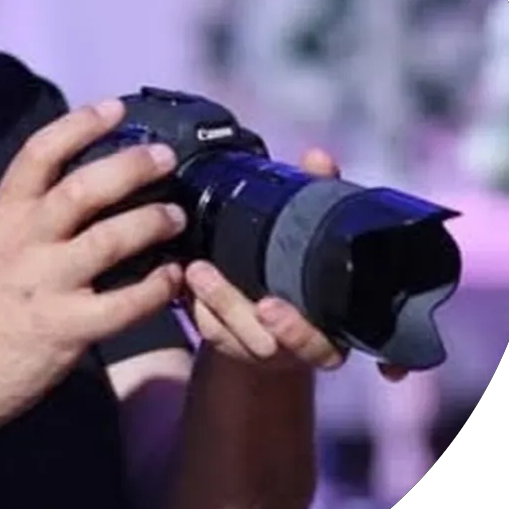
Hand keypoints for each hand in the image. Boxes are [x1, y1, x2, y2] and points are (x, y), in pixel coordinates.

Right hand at [0, 100, 186, 423]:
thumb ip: (12, 220)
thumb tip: (46, 192)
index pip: (40, 154)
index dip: (81, 124)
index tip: (115, 108)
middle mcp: (21, 244)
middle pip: (84, 188)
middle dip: (131, 166)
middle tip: (165, 158)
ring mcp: (45, 287)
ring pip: (111, 240)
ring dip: (153, 221)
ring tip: (176, 215)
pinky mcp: (67, 330)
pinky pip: (125, 303)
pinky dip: (157, 287)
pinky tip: (174, 278)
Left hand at [181, 148, 408, 382]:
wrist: (285, 319)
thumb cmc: (304, 272)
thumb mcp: (315, 237)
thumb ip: (319, 199)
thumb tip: (318, 159)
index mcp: (328, 331)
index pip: (318, 343)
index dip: (294, 329)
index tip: (268, 305)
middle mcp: (293, 348)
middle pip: (264, 340)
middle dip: (232, 308)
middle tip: (204, 274)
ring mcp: (258, 349)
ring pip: (230, 338)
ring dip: (207, 302)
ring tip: (191, 269)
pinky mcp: (228, 343)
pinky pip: (209, 332)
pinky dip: (195, 308)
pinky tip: (181, 284)